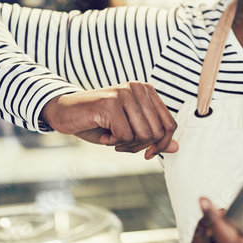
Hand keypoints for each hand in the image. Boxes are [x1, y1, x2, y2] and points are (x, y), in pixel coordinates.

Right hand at [41, 82, 178, 157]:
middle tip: (121, 144)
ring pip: (143, 135)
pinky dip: (113, 142)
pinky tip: (104, 133)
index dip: (162, 144)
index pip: (169, 124)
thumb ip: (154, 137)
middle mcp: (138, 88)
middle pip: (157, 132)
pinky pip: (125, 136)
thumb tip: (177, 147)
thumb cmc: (98, 122)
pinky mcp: (111, 103)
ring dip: (127, 145)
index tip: (148, 154)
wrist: (65, 112)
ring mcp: (124, 94)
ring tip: (112, 137)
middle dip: (141, 146)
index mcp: (146, 91)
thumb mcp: (130, 131)